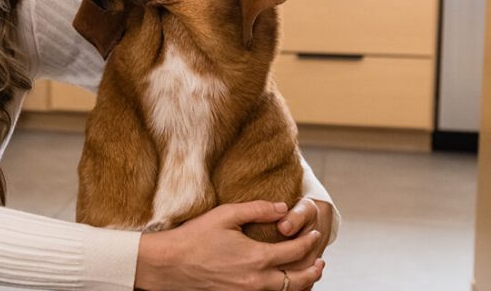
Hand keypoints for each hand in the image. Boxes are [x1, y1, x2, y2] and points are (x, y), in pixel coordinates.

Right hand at [134, 201, 324, 290]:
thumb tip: (283, 208)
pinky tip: (280, 283)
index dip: (308, 242)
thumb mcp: (226, 215)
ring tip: (308, 275)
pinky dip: (280, 290)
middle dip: (313, 270)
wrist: (170, 264)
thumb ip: (258, 210)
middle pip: (298, 280)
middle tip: (321, 260)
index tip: (314, 234)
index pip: (295, 251)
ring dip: (301, 284)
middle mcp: (257, 280)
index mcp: (257, 257)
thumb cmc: (195, 236)